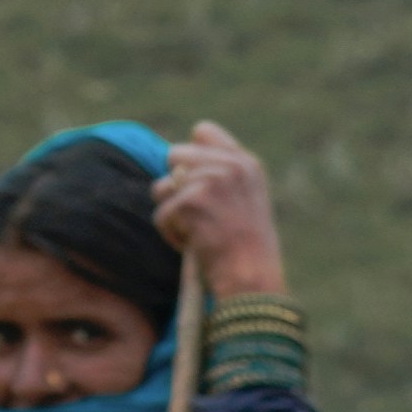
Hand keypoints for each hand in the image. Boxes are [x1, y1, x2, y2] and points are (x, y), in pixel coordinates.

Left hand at [151, 121, 288, 299]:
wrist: (251, 280)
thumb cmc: (247, 252)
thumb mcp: (246, 203)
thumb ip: (221, 177)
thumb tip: (177, 164)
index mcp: (246, 164)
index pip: (202, 131)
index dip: (192, 156)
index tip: (200, 186)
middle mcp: (230, 166)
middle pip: (174, 155)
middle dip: (176, 186)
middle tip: (198, 215)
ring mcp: (210, 181)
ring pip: (161, 187)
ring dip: (172, 214)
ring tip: (198, 234)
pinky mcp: (190, 201)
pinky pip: (160, 214)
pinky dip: (171, 236)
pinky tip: (195, 246)